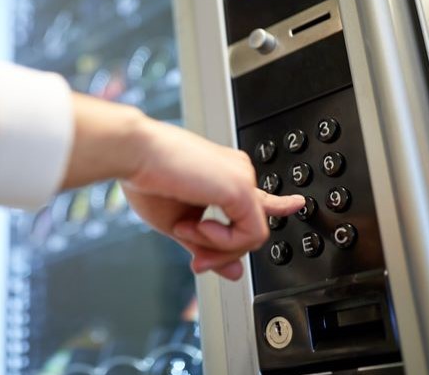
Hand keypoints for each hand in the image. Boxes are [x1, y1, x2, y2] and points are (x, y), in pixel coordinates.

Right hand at [62, 94, 303, 280]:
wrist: (133, 154)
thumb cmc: (145, 179)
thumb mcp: (179, 223)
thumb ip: (209, 246)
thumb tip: (235, 273)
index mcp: (223, 176)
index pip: (258, 198)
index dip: (279, 204)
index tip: (295, 203)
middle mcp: (237, 174)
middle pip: (249, 229)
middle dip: (221, 253)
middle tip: (196, 261)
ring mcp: (242, 179)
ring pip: (251, 236)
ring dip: (216, 247)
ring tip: (186, 230)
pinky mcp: (241, 189)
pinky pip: (250, 236)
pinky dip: (223, 242)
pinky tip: (199, 225)